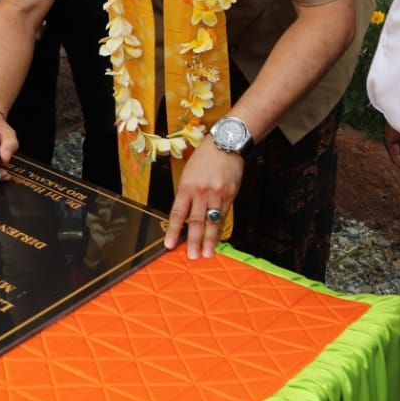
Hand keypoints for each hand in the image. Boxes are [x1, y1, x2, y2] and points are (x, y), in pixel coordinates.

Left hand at [165, 143, 243, 259]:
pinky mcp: (230, 195)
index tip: (169, 245)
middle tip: (192, 256)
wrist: (226, 144)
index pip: (177, 214)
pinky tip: (217, 239)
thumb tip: (185, 216)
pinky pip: (223, 216)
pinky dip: (219, 229)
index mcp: (186, 186)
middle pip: (195, 221)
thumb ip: (188, 194)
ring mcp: (216, 194)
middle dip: (193, 241)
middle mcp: (201, 192)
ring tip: (206, 254)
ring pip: (211, 222)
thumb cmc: (205, 158)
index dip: (173, 231)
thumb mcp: (189, 173)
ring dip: (209, 240)